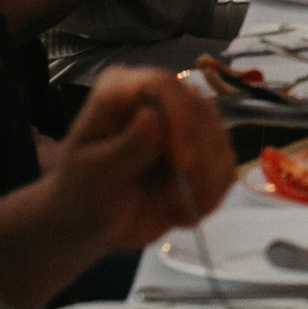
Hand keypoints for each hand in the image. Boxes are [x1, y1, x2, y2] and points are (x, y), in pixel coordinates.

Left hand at [37, 67, 233, 252]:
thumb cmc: (82, 195)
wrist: (92, 224)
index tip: (181, 163)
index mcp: (122, 91)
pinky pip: (225, 165)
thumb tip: (153, 117)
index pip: (163, 84)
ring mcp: (183, 124)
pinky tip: (184, 213)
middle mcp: (157, 99)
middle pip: (200, 110)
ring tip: (173, 209)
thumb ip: (124, 148)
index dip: (180, 119)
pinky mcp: (201, 152)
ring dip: (205, 182)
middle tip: (176, 200)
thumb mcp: (94, 176)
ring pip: (219, 138)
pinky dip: (212, 195)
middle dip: (197, 160)